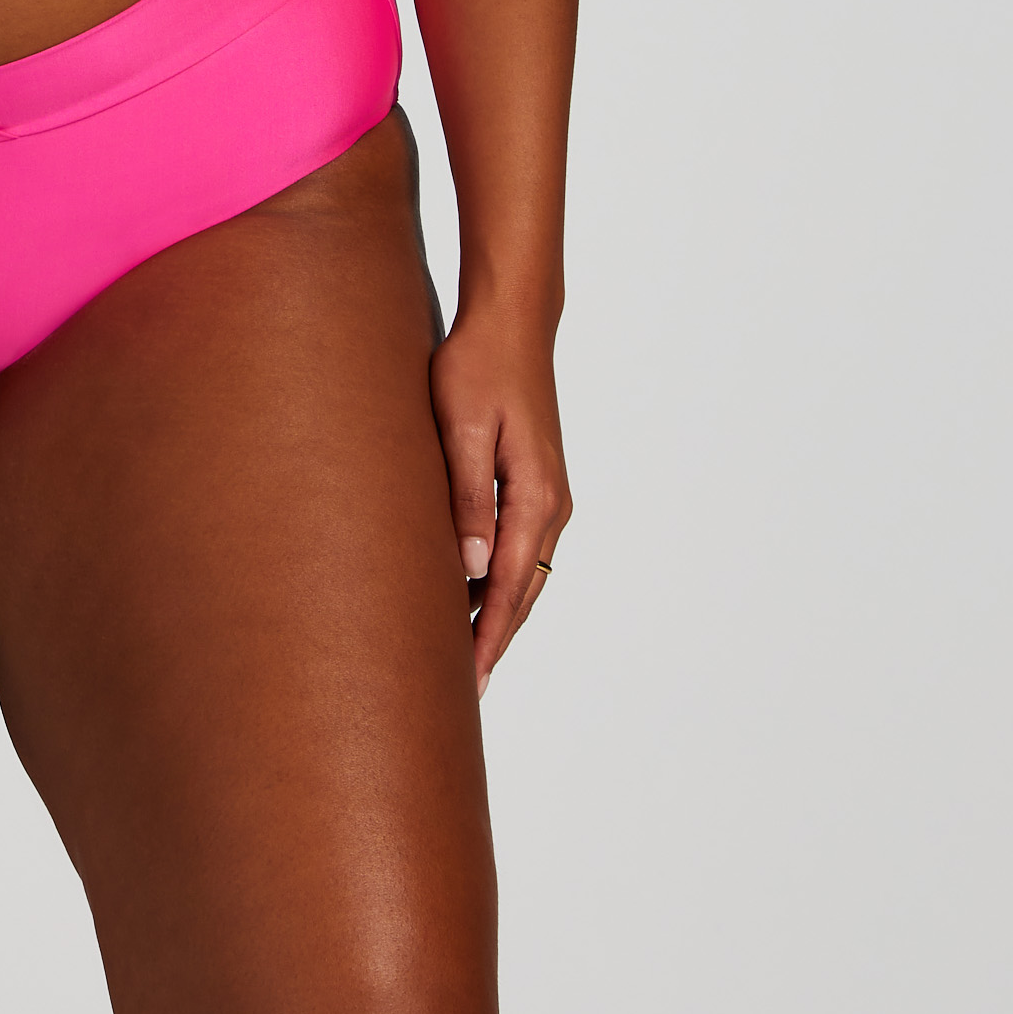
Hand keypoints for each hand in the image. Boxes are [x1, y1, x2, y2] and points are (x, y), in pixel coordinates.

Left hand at [430, 304, 569, 697]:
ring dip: (498, 613)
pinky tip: (470, 593)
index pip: (510, 587)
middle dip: (495, 639)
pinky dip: (500, 580)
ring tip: (463, 656)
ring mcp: (547, 495)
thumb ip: (466, 496)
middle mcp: (550, 505)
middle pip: (523, 591)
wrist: (510, 322)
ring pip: (524, 573)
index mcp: (536, 497)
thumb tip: (471, 568)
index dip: (488, 636)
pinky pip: (519, 548)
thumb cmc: (477, 366)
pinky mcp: (533, 483)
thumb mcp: (461, 427)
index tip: (469, 683)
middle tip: (463, 692)